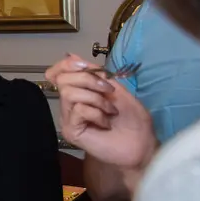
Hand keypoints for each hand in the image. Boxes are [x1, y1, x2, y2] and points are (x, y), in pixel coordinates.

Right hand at [46, 55, 157, 172]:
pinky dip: (97, 113)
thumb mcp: (117, 89)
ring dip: (96, 99)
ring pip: (70, 93)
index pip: (58, 73)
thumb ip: (96, 74)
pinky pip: (79, 110)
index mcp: (79, 92)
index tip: (86, 66)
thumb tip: (71, 56)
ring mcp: (69, 119)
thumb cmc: (132, 119)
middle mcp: (70, 105)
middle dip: (89, 80)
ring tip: (110, 111)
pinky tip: (106, 123)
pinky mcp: (71, 131)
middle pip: (63, 80)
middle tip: (109, 92)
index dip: (67, 65)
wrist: (142, 144)